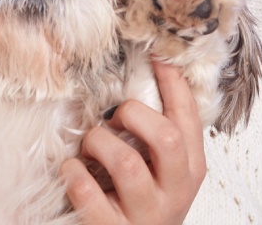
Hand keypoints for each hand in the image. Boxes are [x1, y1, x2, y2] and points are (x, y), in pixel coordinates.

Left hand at [60, 60, 205, 224]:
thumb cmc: (145, 205)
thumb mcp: (164, 172)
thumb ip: (159, 137)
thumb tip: (147, 75)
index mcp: (190, 170)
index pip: (188, 117)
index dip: (172, 82)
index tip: (156, 53)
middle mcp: (174, 193)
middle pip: (166, 137)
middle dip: (134, 115)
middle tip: (114, 119)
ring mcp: (145, 215)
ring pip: (126, 163)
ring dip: (98, 143)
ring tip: (89, 147)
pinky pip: (89, 193)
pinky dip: (73, 174)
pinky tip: (71, 171)